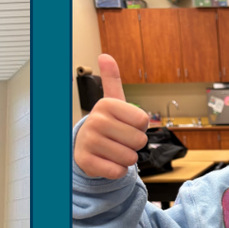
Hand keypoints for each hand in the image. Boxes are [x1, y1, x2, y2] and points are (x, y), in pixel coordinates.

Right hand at [73, 54, 149, 179]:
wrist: (85, 147)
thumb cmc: (106, 125)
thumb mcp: (112, 102)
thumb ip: (112, 80)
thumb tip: (105, 56)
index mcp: (106, 105)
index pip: (143, 121)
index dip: (140, 128)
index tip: (127, 126)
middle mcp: (96, 121)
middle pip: (139, 141)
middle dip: (135, 145)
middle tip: (121, 141)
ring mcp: (90, 142)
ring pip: (129, 158)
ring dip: (127, 159)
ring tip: (115, 152)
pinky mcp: (87, 163)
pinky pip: (118, 172)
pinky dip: (118, 171)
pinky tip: (109, 163)